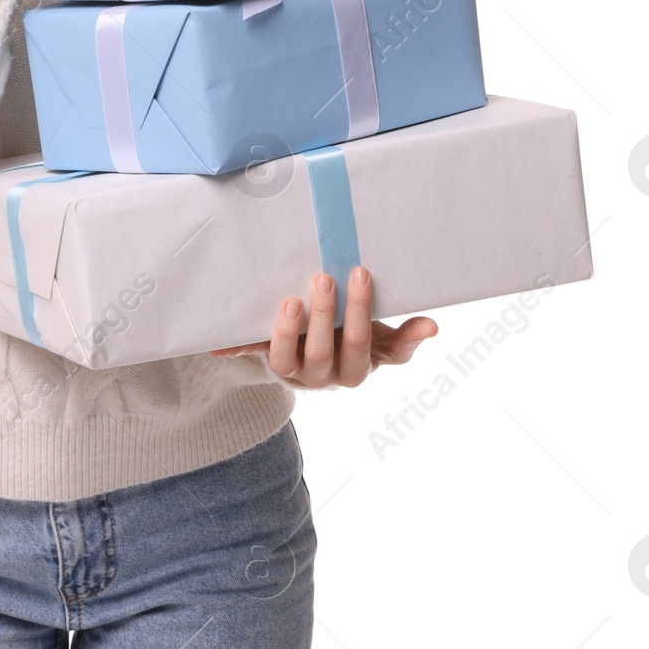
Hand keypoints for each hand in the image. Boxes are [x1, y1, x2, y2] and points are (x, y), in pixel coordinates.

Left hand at [208, 266, 437, 389]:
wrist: (317, 360)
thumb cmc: (355, 343)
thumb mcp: (382, 344)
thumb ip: (403, 339)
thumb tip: (433, 325)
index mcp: (355, 369)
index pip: (360, 345)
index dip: (359, 312)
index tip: (359, 273)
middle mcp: (322, 375)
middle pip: (322, 351)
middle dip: (324, 315)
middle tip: (323, 277)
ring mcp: (291, 369)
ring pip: (284, 360)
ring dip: (286, 332)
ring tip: (290, 302)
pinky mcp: (265, 358)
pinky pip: (249, 354)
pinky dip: (233, 349)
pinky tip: (216, 344)